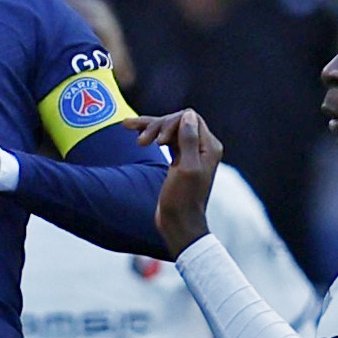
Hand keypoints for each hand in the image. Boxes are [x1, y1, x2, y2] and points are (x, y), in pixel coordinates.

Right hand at [129, 108, 221, 255]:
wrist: (178, 223)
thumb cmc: (183, 199)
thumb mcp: (186, 168)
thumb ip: (189, 140)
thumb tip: (187, 114)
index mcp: (209, 147)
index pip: (189, 118)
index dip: (171, 123)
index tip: (159, 142)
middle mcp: (202, 147)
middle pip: (177, 121)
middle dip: (157, 127)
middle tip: (141, 143)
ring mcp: (190, 153)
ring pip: (169, 129)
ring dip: (149, 129)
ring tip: (128, 129)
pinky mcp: (178, 160)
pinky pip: (165, 140)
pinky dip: (150, 134)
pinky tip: (133, 131)